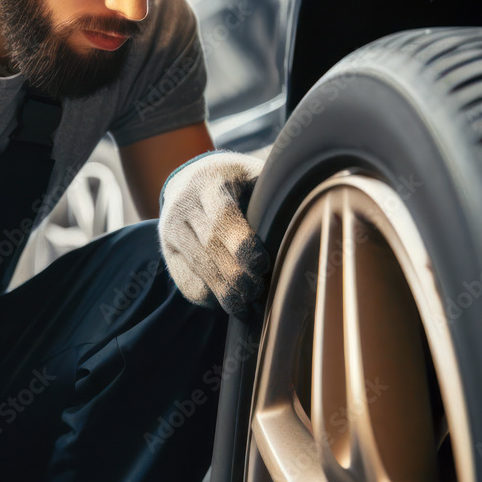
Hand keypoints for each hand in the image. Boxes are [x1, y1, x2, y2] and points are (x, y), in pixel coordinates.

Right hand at [157, 149, 268, 315]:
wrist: (190, 180)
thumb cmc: (236, 181)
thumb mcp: (253, 174)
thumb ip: (273, 191)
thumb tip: (315, 211)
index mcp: (209, 182)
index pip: (223, 217)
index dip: (243, 245)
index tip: (263, 265)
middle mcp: (183, 204)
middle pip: (209, 247)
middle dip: (236, 275)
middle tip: (259, 292)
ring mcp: (170, 229)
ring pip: (198, 268)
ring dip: (225, 292)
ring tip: (247, 307)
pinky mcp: (166, 251)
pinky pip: (187, 282)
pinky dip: (209, 297)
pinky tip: (228, 303)